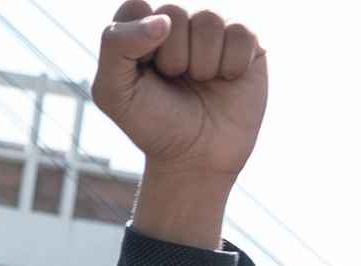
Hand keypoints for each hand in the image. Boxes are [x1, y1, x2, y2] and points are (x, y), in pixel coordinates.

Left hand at [93, 4, 266, 184]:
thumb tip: (162, 20)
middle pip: (173, 11)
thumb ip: (116, 46)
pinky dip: (230, 65)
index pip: (136, 7)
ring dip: (201, 63)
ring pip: (209, 19)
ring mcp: (213, 28)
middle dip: (171, 57)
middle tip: (174, 81)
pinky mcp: (246, 39)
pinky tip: (225, 80)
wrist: (195, 156)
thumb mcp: (113, 92)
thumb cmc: (152, 123)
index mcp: (140, 28)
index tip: (142, 72)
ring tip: (199, 82)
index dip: (138, 43)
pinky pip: (242, 32)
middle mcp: (177, 22)